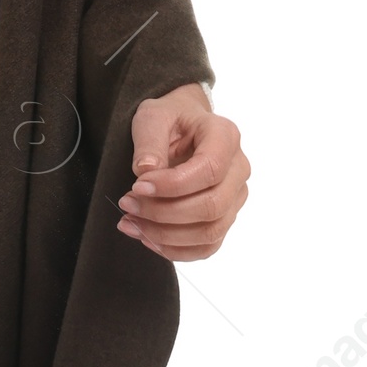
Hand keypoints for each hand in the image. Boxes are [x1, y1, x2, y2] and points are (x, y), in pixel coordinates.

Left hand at [118, 84, 248, 262]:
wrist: (182, 128)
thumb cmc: (170, 119)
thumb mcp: (152, 116)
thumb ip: (149, 140)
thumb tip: (145, 171)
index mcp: (225, 137)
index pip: (209, 170)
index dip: (172, 186)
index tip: (137, 186)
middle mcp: (238, 169)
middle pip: (212, 207)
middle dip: (164, 213)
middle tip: (127, 204)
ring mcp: (235, 196)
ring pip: (210, 232)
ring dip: (165, 236)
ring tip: (130, 223)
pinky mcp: (224, 218)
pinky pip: (206, 247)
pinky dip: (175, 250)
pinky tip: (146, 238)